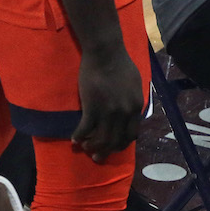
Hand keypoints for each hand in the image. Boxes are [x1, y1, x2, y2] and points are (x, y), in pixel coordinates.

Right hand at [72, 47, 144, 161]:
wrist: (105, 53)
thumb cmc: (120, 64)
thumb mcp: (135, 84)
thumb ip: (133, 100)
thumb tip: (131, 112)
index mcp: (135, 107)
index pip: (131, 135)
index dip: (121, 144)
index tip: (114, 147)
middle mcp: (124, 114)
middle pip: (115, 141)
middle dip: (106, 152)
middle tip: (97, 157)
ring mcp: (108, 112)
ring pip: (100, 139)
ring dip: (92, 147)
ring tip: (85, 147)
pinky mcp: (91, 108)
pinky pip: (85, 129)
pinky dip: (79, 136)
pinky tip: (74, 139)